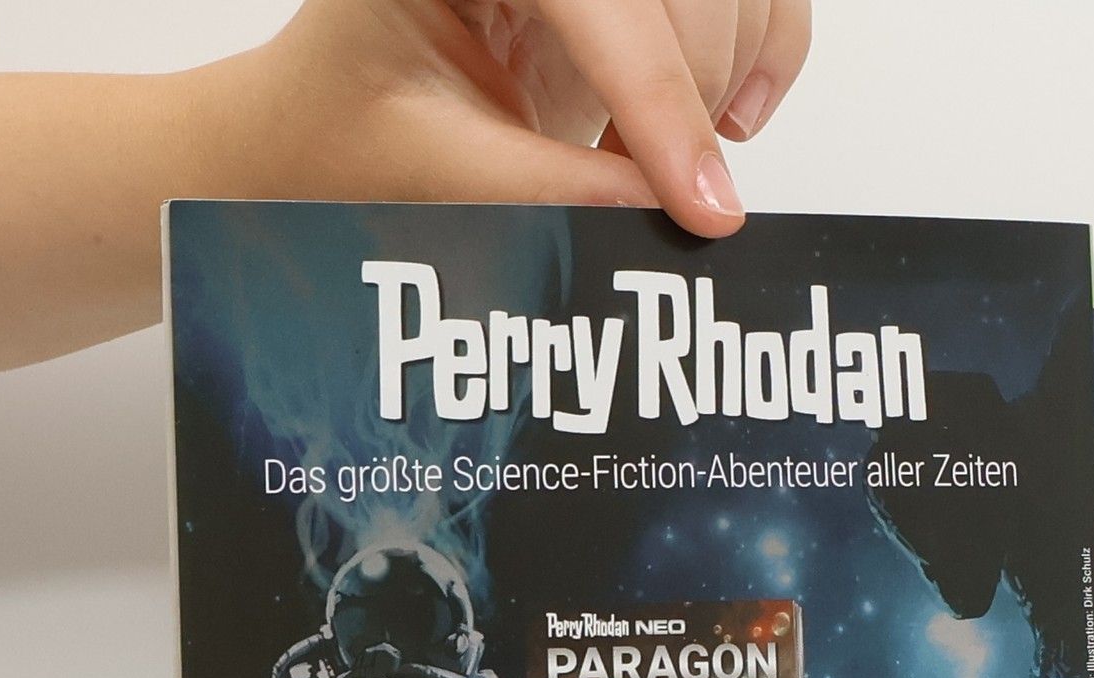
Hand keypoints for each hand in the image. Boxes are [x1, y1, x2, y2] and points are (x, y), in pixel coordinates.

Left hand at [215, 0, 812, 237]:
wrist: (328, 122)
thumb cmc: (350, 134)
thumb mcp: (437, 172)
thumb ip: (551, 189)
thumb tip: (669, 207)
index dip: (658, 98)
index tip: (699, 197)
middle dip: (691, 95)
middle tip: (675, 192)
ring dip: (730, 73)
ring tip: (676, 158)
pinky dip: (765, 52)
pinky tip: (721, 121)